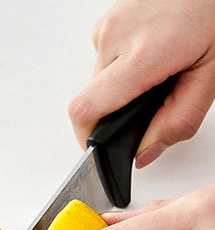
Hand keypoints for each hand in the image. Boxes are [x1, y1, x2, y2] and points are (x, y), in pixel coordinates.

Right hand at [69, 0, 214, 167]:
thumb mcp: (211, 76)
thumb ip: (178, 121)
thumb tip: (145, 152)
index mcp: (142, 55)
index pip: (85, 110)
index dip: (86, 136)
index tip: (97, 145)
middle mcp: (115, 36)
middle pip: (91, 98)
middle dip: (114, 109)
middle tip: (149, 96)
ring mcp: (108, 24)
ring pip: (97, 79)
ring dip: (119, 85)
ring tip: (155, 67)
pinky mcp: (108, 19)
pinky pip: (103, 57)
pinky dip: (122, 63)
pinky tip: (148, 51)